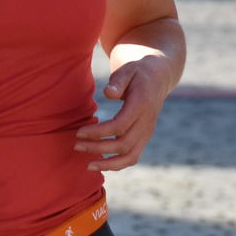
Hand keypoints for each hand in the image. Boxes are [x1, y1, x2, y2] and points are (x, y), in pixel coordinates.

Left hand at [74, 54, 172, 170]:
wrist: (158, 77)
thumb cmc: (137, 72)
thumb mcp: (128, 70)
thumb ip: (118, 81)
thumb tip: (108, 93)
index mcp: (142, 105)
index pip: (119, 126)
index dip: (98, 133)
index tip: (79, 132)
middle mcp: (147, 122)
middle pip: (123, 144)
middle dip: (98, 148)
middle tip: (76, 146)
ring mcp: (147, 132)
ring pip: (130, 157)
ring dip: (108, 164)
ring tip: (88, 165)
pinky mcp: (144, 138)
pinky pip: (133, 157)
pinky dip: (117, 165)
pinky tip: (100, 165)